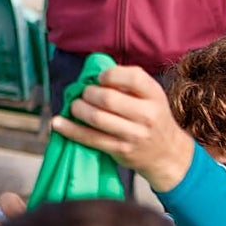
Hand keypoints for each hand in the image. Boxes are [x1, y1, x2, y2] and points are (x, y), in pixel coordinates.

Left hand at [51, 65, 194, 192]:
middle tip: (84, 94)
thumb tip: (93, 72)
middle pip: (108, 98)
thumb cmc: (152, 118)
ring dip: (78, 109)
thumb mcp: (150, 96)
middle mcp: (147, 114)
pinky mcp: (120, 150)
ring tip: (75, 106)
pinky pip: (90, 138)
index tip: (99, 78)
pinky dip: (70, 129)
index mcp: (154, 95)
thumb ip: (128, 83)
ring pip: (97, 118)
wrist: (167, 153)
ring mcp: (134, 134)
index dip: (110, 75)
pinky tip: (58, 123)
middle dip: (88, 93)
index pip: (133, 78)